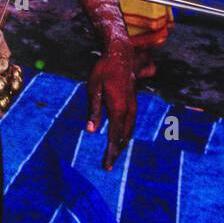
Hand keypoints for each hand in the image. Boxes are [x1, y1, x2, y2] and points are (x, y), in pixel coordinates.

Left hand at [86, 43, 135, 170]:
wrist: (121, 55)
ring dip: (121, 144)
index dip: (111, 152)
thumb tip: (90, 131)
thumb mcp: (93, 88)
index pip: (115, 136)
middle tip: (108, 167)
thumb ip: (93, 110)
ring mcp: (133, 107)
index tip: (107, 166)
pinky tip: (120, 139)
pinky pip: (130, 124)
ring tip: (113, 156)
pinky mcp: (133, 103)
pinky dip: (125, 135)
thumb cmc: (104, 70)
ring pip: (128, 132)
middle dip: (116, 152)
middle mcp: (128, 110)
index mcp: (118, 108)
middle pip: (123, 137)